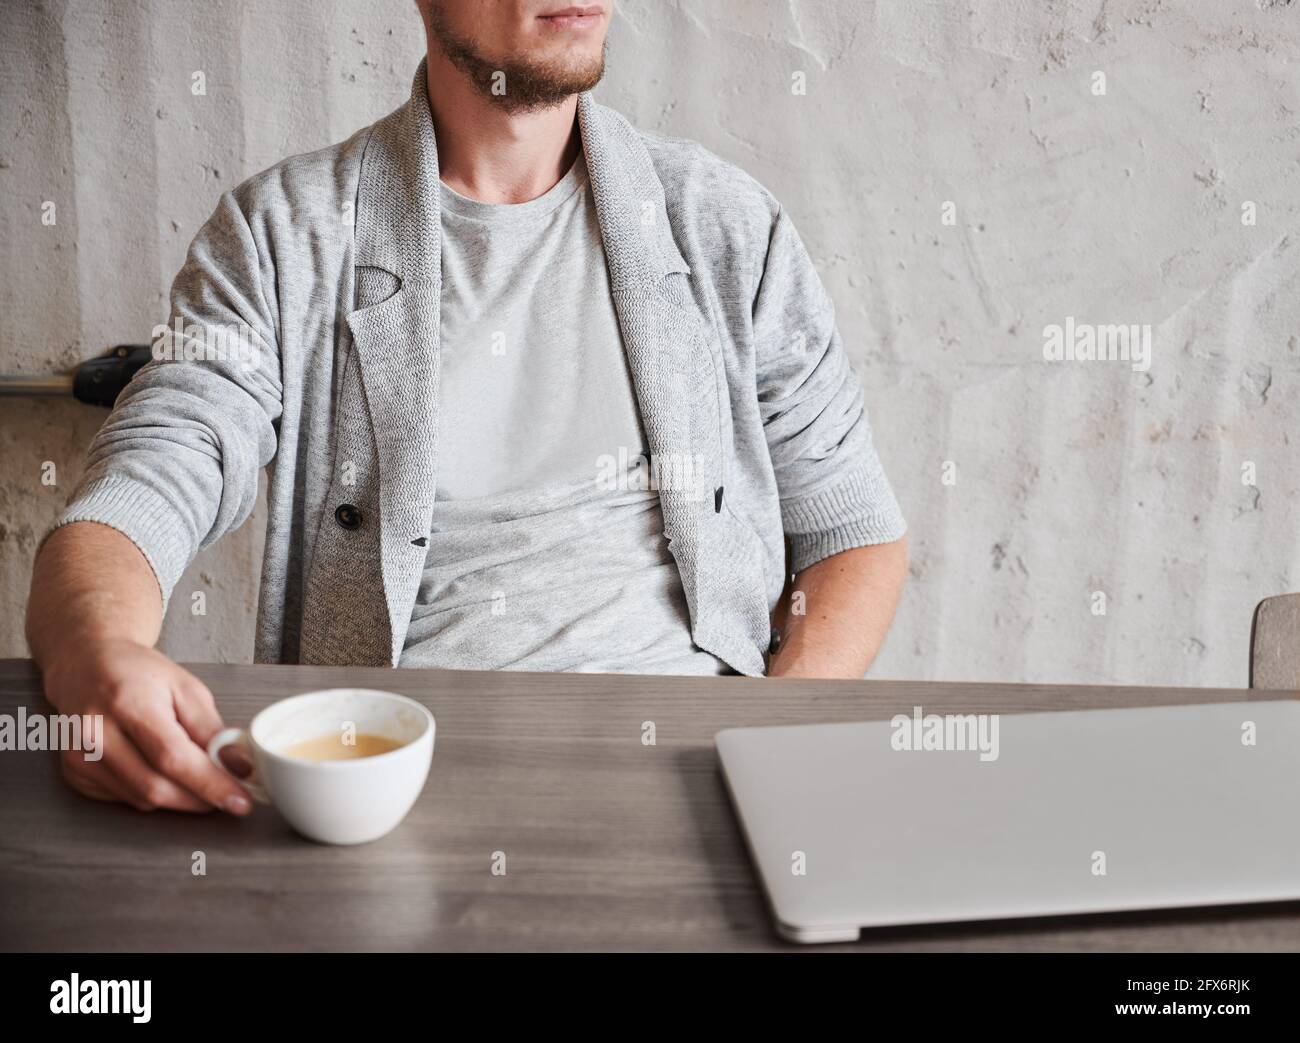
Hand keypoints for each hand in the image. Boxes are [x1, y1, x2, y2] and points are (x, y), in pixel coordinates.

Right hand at [40, 638, 252, 814]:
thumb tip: (238, 767)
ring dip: (178, 797)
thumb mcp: (186, 688)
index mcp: (129, 703)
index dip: (210, 784)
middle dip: (199, 799)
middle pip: (155, 787)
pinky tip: (160, 771)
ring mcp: (79, 756)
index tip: (240, 801)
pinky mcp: (74, 773)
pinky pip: (124, 799)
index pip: (174, 758)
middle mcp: (96, 733)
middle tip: (227, 795)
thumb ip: (211, 729)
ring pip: (141, 799)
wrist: (86, 666)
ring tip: (196, 777)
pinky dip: (151, 793)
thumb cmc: (138, 673)